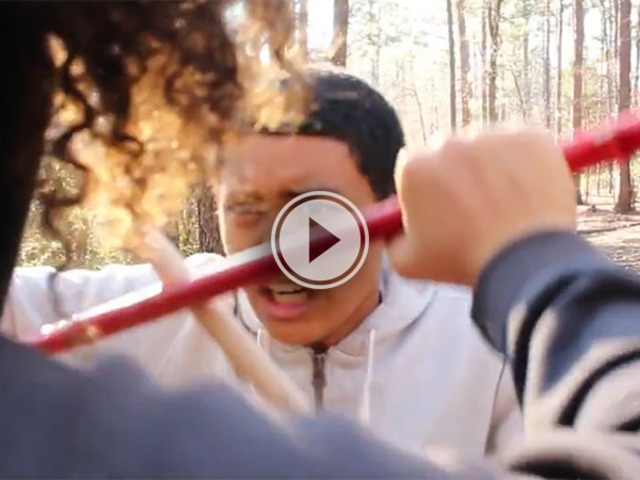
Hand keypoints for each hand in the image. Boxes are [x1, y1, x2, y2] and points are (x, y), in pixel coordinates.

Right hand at [386, 128, 576, 285]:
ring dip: (490, 168)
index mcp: (414, 167)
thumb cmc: (463, 261)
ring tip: (506, 206)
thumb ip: (392, 240)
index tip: (438, 208)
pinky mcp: (529, 135)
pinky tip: (528, 196)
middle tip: (474, 208)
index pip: (412, 166)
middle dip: (456, 174)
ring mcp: (492, 135)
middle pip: (448, 151)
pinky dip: (524, 165)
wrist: (527, 259)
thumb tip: (394, 229)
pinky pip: (521, 146)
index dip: (425, 188)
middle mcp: (449, 142)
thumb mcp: (408, 263)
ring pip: (486, 146)